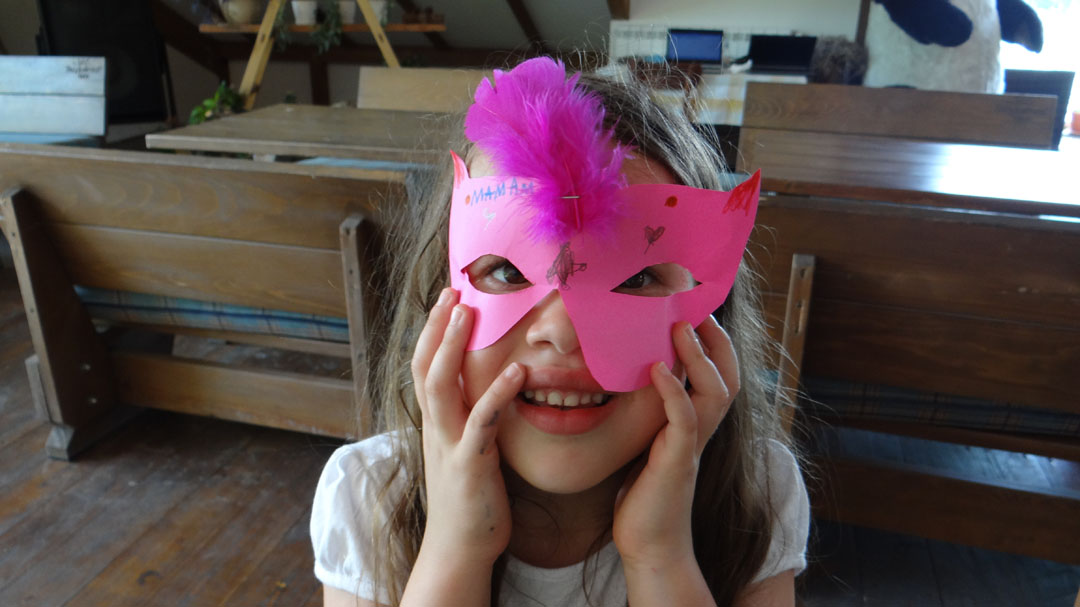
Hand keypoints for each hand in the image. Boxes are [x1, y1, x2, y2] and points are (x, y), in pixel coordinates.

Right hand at [409, 288, 524, 567]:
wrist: (460, 547)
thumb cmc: (471, 496)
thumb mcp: (466, 447)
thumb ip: (470, 416)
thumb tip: (486, 387)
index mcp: (436, 422)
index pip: (425, 366)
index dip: (433, 331)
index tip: (447, 297)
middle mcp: (436, 428)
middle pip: (425, 365)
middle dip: (437, 326)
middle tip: (452, 289)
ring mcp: (449, 445)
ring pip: (441, 386)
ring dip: (453, 346)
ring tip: (468, 313)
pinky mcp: (469, 465)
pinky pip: (481, 423)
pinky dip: (497, 394)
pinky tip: (517, 372)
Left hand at [612, 315, 739, 570]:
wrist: (648, 542)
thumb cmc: (642, 494)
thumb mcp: (648, 443)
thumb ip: (651, 415)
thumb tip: (634, 378)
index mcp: (694, 425)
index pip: (719, 377)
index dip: (715, 346)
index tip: (697, 315)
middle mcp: (701, 432)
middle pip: (729, 378)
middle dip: (718, 343)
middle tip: (698, 312)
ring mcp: (692, 446)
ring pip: (715, 393)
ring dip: (699, 357)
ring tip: (680, 328)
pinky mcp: (677, 461)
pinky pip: (684, 419)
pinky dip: (674, 390)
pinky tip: (659, 369)